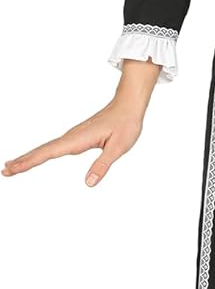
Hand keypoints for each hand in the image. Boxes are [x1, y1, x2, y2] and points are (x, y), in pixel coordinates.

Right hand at [2, 59, 161, 187]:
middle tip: (5, 171)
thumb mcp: (118, 147)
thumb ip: (103, 165)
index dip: (30, 161)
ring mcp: (72, 137)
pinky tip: (35, 158)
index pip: (49, 152)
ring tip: (11, 166)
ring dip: (28, 158)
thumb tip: (89, 183)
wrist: (128, 105)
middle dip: (23, 161)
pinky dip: (40, 154)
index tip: (14, 167)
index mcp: (78, 139)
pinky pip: (54, 147)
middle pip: (42, 151)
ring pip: (46, 149)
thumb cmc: (125, 124)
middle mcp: (71, 137)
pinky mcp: (75, 138)